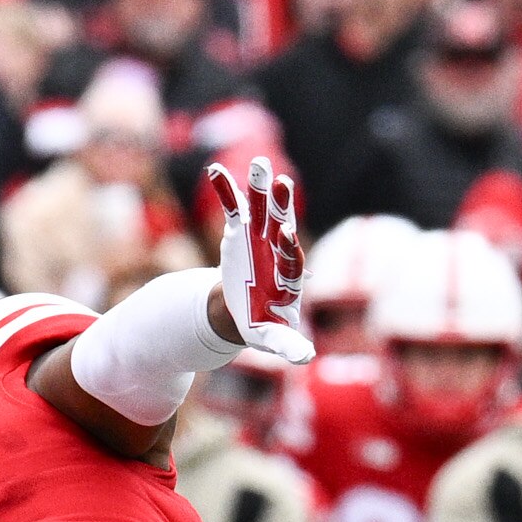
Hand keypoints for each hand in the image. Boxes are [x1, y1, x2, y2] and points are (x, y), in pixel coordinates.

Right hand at [206, 158, 312, 366]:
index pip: (292, 259)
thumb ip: (288, 346)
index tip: (286, 233)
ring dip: (258, 188)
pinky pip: (234, 208)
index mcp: (288, 278)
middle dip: (281, 206)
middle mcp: (278, 253)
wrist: (244, 310)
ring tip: (259, 163)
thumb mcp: (274, 340)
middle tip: (281, 182)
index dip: (289, 247)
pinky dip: (226, 190)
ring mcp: (260, 239)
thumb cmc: (263, 327)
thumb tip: (307, 358)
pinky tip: (215, 170)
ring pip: (261, 211)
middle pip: (281, 226)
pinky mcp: (241, 233)